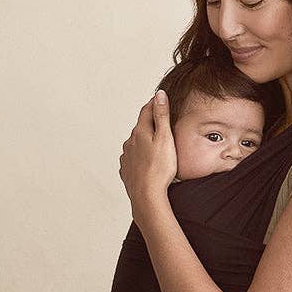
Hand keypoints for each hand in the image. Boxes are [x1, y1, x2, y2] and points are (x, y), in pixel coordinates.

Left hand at [119, 90, 176, 227]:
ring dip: (144, 141)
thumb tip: (159, 95)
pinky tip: (147, 161)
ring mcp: (126, 157)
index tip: (160, 98)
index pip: (146, 110)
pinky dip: (140, 156)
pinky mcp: (126, 170)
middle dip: (150, 123)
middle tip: (160, 120)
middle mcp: (129, 142)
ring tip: (155, 144)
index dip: (155, 103)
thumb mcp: (165, 138)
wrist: (146, 196)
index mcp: (139, 132)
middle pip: (140, 127)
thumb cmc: (159, 169)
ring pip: (136, 143)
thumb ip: (161, 116)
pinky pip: (133, 159)